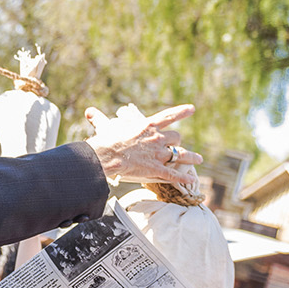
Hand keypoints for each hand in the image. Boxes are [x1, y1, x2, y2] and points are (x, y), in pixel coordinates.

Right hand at [83, 102, 200, 188]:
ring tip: (199, 159)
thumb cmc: (105, 141)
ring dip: (191, 157)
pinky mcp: (157, 170)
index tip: (191, 108)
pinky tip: (192, 179)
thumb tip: (89, 111)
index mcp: (147, 125)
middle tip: (178, 144)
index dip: (182, 112)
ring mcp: (158, 154)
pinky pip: (175, 174)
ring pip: (181, 155)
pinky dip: (184, 177)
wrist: (106, 156)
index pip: (169, 116)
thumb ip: (99, 118)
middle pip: (176, 138)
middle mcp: (157, 138)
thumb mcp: (104, 126)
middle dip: (177, 141)